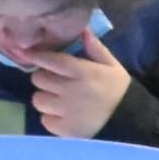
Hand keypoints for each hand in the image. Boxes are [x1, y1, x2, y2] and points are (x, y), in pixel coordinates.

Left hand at [19, 24, 133, 137]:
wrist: (131, 121)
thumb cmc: (117, 90)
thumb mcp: (112, 66)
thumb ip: (95, 48)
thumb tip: (82, 29)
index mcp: (83, 72)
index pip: (51, 60)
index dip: (36, 56)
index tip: (27, 53)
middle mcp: (71, 91)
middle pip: (38, 79)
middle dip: (44, 79)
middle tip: (56, 82)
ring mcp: (67, 112)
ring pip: (38, 100)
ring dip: (46, 99)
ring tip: (59, 102)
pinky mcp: (65, 130)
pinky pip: (45, 120)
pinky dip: (52, 119)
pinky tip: (64, 117)